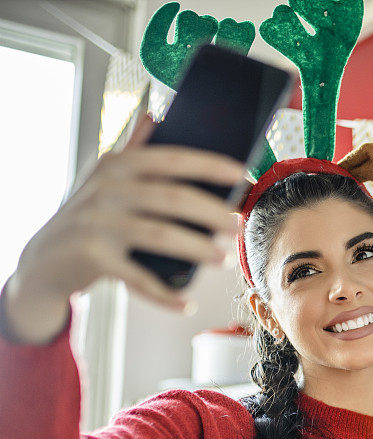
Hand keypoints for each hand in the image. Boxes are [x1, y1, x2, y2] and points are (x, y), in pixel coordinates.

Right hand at [17, 111, 244, 311]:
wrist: (44, 260)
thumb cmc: (86, 217)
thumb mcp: (103, 180)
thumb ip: (131, 150)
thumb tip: (154, 115)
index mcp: (117, 165)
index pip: (172, 160)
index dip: (210, 166)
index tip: (242, 175)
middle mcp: (107, 189)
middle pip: (173, 198)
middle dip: (212, 212)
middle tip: (238, 225)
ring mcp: (98, 223)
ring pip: (161, 235)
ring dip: (198, 249)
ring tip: (224, 259)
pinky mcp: (93, 257)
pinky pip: (139, 278)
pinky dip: (165, 294)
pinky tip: (186, 303)